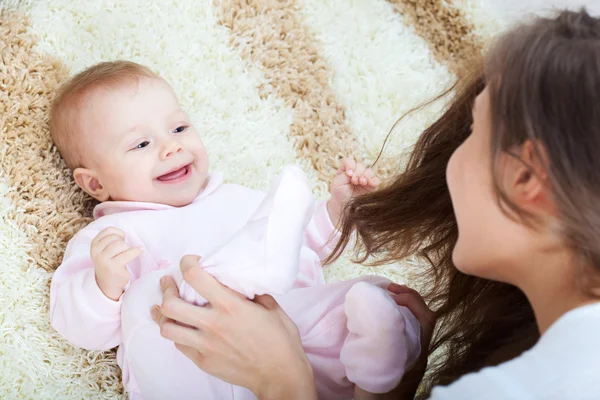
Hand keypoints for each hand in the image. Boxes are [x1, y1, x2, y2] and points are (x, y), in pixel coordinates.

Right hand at [91, 227, 141, 300]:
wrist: (107, 282)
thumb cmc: (109, 262)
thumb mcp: (104, 249)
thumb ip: (110, 238)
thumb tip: (123, 234)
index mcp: (94, 245)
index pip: (108, 230)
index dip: (118, 233)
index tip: (122, 238)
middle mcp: (96, 252)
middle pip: (115, 238)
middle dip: (123, 242)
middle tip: (124, 250)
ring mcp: (104, 260)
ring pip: (121, 245)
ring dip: (128, 248)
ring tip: (127, 254)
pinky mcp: (114, 267)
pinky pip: (128, 253)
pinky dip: (136, 251)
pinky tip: (140, 251)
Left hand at [151, 255, 316, 399]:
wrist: (280, 374)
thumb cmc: (280, 340)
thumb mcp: (271, 307)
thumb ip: (251, 293)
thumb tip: (238, 283)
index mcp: (230, 306)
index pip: (195, 277)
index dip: (187, 263)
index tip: (189, 261)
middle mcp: (213, 324)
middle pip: (170, 304)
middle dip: (165, 289)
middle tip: (168, 283)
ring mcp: (206, 345)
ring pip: (167, 329)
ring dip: (164, 315)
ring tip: (165, 307)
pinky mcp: (204, 361)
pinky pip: (180, 345)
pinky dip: (178, 334)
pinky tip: (182, 328)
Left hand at [328, 157, 379, 226]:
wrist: (343, 208)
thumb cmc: (338, 195)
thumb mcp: (337, 182)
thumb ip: (344, 173)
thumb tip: (354, 170)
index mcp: (346, 170)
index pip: (350, 161)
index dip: (350, 165)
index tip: (348, 174)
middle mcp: (356, 173)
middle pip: (360, 165)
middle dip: (358, 172)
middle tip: (354, 181)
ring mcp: (364, 179)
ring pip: (369, 171)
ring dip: (366, 175)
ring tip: (362, 182)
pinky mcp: (372, 186)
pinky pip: (376, 180)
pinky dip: (374, 180)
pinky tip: (371, 183)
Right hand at [386, 283, 435, 399]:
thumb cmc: (379, 395)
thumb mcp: (376, 373)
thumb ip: (377, 352)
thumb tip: (370, 324)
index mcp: (417, 353)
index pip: (426, 319)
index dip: (412, 301)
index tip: (391, 295)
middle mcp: (418, 350)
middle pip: (424, 315)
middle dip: (409, 297)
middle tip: (389, 288)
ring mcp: (412, 351)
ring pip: (416, 320)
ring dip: (404, 305)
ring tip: (386, 294)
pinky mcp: (403, 353)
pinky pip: (406, 326)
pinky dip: (396, 315)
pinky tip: (381, 312)